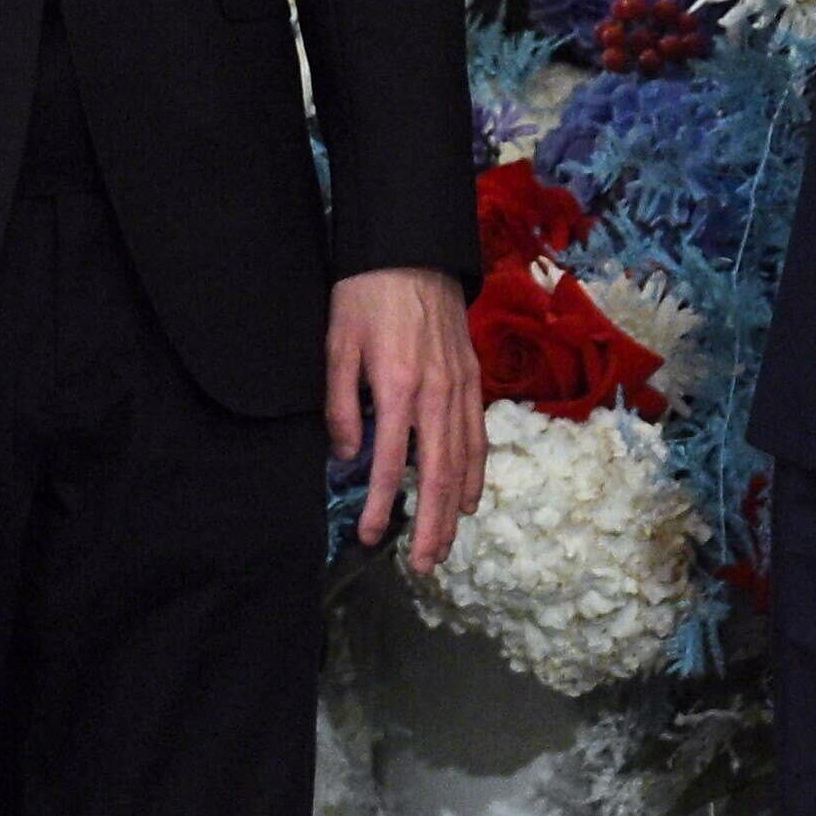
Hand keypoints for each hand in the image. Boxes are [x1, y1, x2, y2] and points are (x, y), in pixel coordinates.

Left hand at [328, 267, 485, 577]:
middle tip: (422, 565)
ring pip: (464, 460)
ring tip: (445, 546)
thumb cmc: (365, 296)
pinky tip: (469, 497)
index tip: (368, 537)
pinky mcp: (472, 378)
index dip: (378, 504)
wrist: (410, 250)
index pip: (389, 461)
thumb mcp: (338, 346)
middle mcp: (436, 393)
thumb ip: (341, 405)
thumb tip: (346, 456)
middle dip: (430, 524)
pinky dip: (476, 472)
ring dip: (454, 508)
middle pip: (438, 473)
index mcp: (398, 387)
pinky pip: (478, 434)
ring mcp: (460, 386)